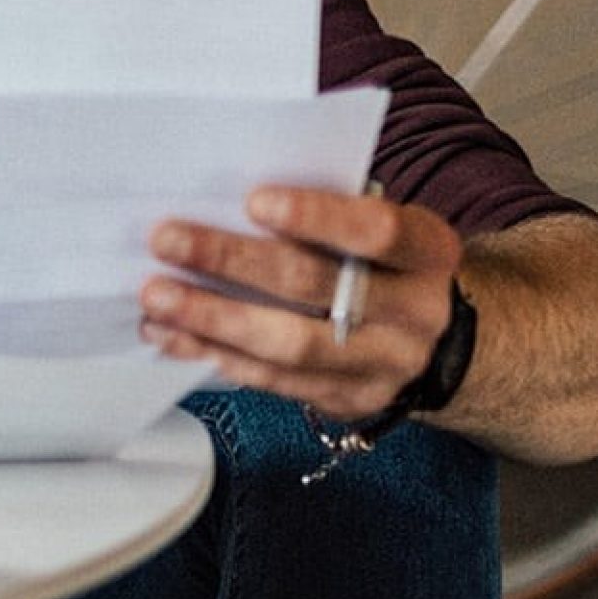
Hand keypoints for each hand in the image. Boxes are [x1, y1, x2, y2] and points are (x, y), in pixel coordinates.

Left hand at [141, 185, 461, 420]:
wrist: (442, 344)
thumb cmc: (386, 267)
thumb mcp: (381, 232)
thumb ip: (326, 218)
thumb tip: (225, 198)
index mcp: (428, 252)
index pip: (378, 231)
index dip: (317, 217)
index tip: (254, 201)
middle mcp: (415, 312)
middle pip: (317, 286)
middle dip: (233, 260)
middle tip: (167, 239)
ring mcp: (384, 364)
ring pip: (290, 344)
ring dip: (212, 319)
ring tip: (156, 297)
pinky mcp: (349, 399)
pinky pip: (274, 380)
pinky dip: (215, 356)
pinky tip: (171, 335)